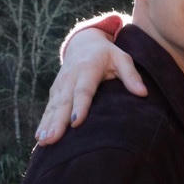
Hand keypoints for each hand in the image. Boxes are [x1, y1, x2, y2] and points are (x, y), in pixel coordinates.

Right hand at [35, 28, 146, 144]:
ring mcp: (60, 85)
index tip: (76, 123)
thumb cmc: (108, 55)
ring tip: (45, 141)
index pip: (83, 90)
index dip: (79, 107)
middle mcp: (70, 77)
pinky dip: (44, 122)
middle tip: (53, 138)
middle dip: (57, 121)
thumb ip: (131, 75)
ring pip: (54, 107)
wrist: (84, 43)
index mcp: (87, 69)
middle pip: (64, 102)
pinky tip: (41, 138)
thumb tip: (143, 93)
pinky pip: (49, 108)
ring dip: (48, 124)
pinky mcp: (55, 92)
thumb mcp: (122, 58)